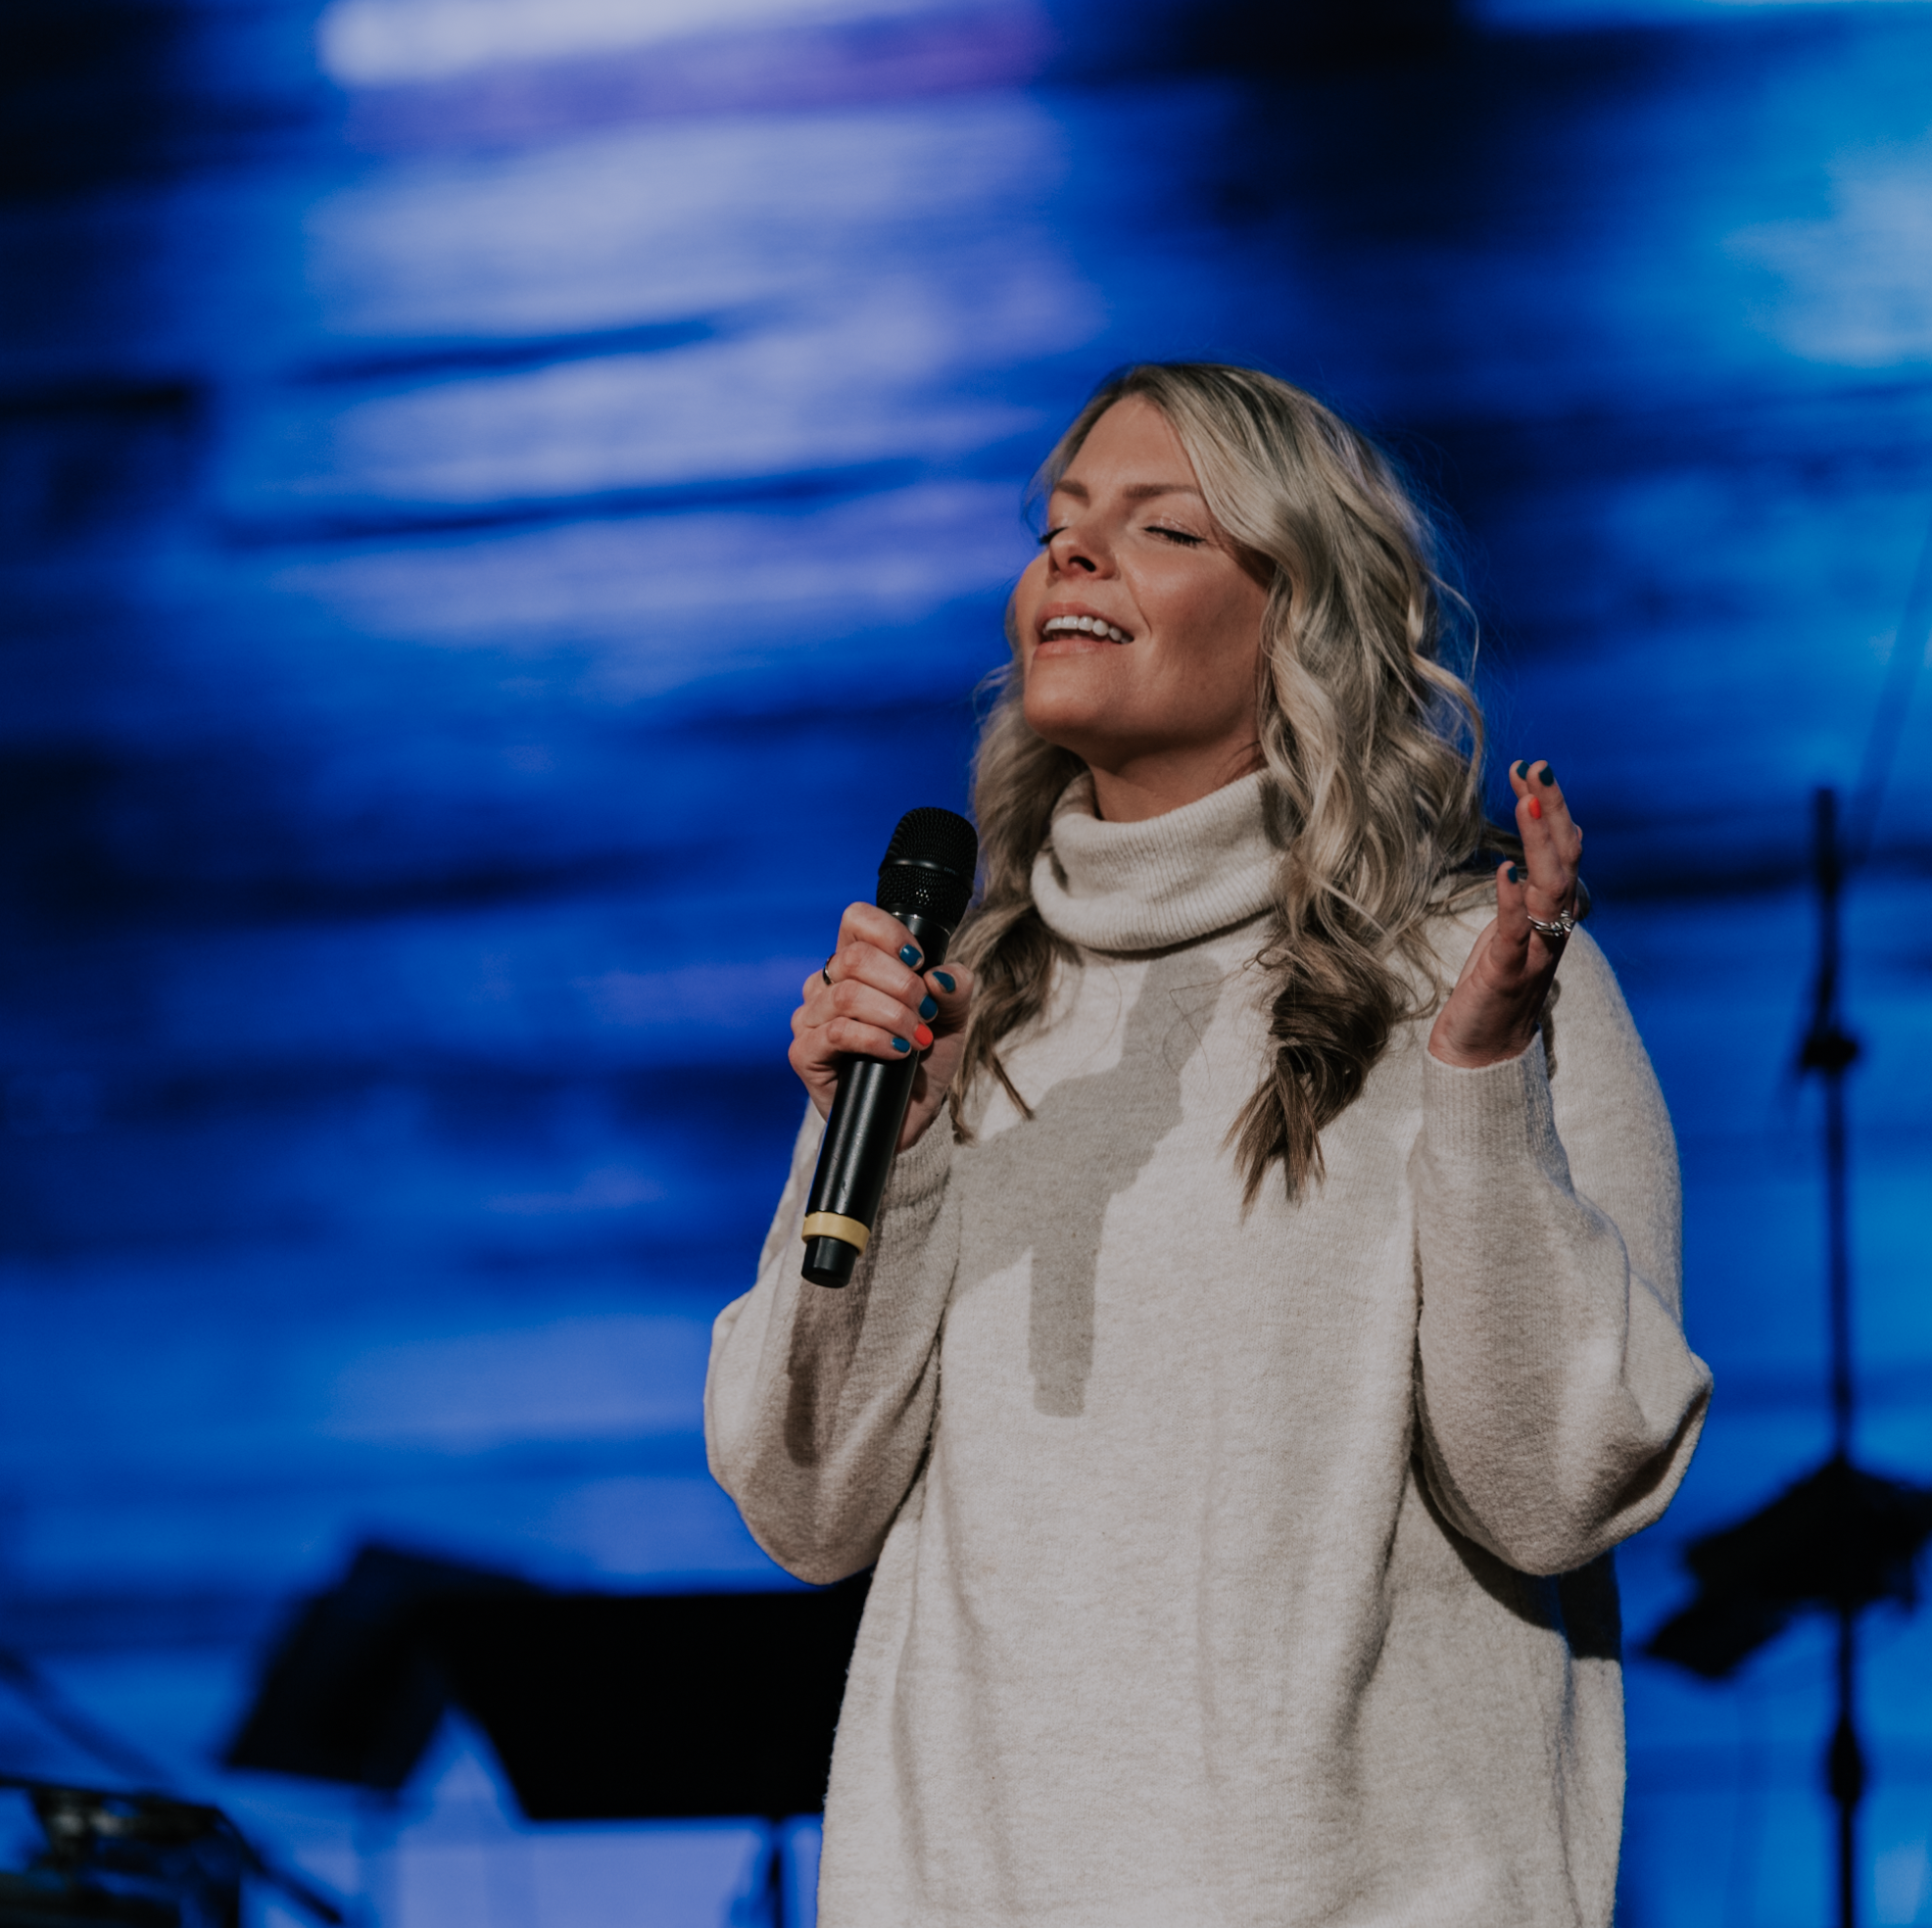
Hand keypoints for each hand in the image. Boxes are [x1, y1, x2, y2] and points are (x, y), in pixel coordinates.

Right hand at [789, 902, 975, 1150]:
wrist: (911, 1115)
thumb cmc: (924, 1061)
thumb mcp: (951, 1020)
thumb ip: (955, 989)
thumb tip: (939, 976)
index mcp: (855, 965)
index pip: (856, 920)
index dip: (890, 934)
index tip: (919, 963)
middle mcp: (826, 986)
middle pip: (854, 957)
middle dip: (902, 985)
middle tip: (925, 1013)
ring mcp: (810, 1019)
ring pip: (847, 995)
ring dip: (894, 1016)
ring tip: (917, 1038)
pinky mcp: (805, 1054)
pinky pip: (836, 1032)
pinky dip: (875, 1039)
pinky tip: (897, 1052)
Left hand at [1428, 759, 1583, 1069]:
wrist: (1484, 1048)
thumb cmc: (1498, 983)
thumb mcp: (1519, 924)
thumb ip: (1537, 885)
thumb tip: (1560, 835)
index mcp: (1555, 910)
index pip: (1562, 847)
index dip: (1551, 807)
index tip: (1533, 767)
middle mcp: (1554, 925)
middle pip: (1563, 859)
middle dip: (1550, 811)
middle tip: (1537, 767)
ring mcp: (1537, 948)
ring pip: (1550, 888)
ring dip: (1539, 844)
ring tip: (1526, 803)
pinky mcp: (1510, 972)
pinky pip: (1517, 931)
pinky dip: (1512, 899)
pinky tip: (1505, 870)